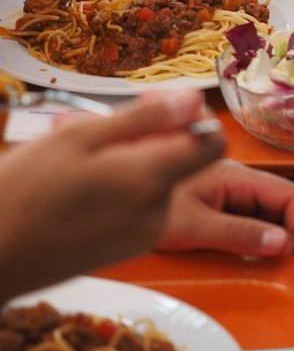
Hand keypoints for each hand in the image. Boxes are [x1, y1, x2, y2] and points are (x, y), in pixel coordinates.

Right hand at [0, 89, 222, 301]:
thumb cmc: (22, 191)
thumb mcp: (81, 136)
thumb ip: (146, 118)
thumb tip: (196, 100)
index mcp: (149, 180)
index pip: (213, 143)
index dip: (192, 118)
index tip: (156, 109)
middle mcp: (157, 212)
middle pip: (181, 159)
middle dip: (149, 138)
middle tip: (97, 132)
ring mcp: (144, 236)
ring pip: (158, 180)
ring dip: (130, 162)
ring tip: (79, 164)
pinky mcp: (129, 249)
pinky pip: (142, 204)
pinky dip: (122, 188)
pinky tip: (81, 189)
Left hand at [157, 160, 293, 259]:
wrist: (112, 197)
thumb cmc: (148, 208)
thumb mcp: (194, 226)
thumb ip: (238, 234)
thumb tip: (283, 243)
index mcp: (236, 176)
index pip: (290, 195)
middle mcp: (237, 180)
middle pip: (282, 203)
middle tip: (290, 270)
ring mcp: (227, 192)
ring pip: (267, 212)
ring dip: (276, 238)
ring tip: (273, 267)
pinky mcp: (216, 205)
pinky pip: (248, 220)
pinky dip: (257, 239)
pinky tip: (250, 258)